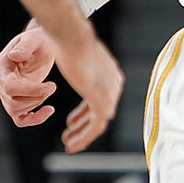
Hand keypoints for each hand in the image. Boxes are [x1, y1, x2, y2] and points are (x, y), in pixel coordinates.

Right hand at [0, 25, 58, 127]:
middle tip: (52, 86)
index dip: (30, 91)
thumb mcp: (35, 38)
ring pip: (15, 111)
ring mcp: (5, 93)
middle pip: (12, 103)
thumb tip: (14, 55)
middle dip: (36, 97)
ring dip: (36, 104)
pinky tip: (49, 110)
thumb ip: (25, 46)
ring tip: (50, 88)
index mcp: (1, 66)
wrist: (43, 45)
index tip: (52, 86)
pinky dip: (34, 119)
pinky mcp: (16, 101)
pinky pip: (19, 119)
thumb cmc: (39, 40)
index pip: (8, 87)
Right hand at [47, 27, 124, 154]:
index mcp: (110, 73)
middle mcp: (114, 84)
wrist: (72, 39)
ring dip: (83, 134)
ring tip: (68, 142)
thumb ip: (79, 64)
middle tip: (69, 133)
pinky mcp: (102, 101)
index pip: (100, 98)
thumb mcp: (76, 55)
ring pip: (99, 122)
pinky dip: (84, 137)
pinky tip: (71, 143)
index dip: (85, 112)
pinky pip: (96, 126)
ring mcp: (111, 93)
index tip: (72, 121)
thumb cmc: (69, 41)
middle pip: (100, 110)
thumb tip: (76, 62)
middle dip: (83, 123)